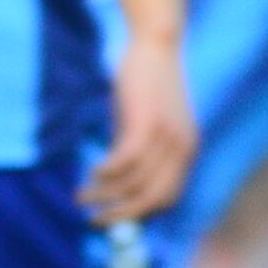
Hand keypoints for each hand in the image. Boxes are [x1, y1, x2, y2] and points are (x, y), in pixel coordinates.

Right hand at [82, 25, 194, 222]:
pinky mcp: (146, 124)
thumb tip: (114, 177)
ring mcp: (166, 138)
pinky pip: (125, 161)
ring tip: (81, 197)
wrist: (156, 46)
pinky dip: (105, 173)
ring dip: (104, 194)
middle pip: (154, 199)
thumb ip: (137, 149)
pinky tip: (91, 173)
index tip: (112, 217)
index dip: (140, 213)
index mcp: (187, 151)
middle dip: (122, 214)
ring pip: (135, 183)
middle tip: (94, 220)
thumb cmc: (146, 83)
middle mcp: (182, 149)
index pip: (168, 198)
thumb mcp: (145, 122)